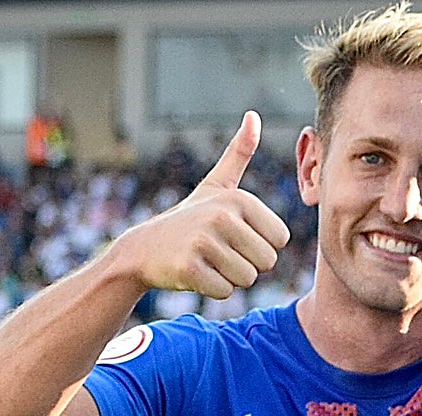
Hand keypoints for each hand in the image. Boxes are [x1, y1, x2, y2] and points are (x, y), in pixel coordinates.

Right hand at [110, 111, 290, 298]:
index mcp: (238, 199)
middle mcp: (222, 216)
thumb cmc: (188, 220)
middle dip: (246, 264)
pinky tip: (193, 273)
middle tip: (218, 252)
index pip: (280, 241)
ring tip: (206, 260)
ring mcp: (204, 241)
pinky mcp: (188, 267)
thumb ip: (238, 154)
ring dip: (229, 277)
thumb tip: (253, 116)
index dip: (259, 246)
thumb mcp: (215, 185)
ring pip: (247, 279)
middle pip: (267, 262)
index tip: (232, 236)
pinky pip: (224, 292)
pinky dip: (211, 289)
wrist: (141, 249)